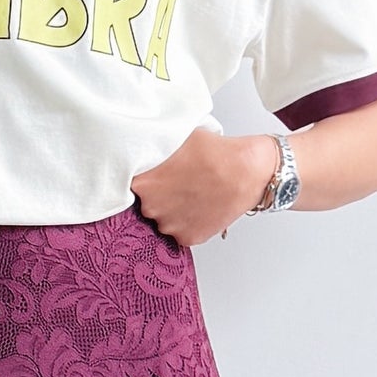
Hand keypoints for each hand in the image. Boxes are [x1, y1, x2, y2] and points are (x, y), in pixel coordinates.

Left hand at [130, 129, 277, 245]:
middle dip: (160, 194)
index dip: (144, 178)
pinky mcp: (188, 238)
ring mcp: (170, 226)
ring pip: (165, 218)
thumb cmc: (216, 153)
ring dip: (175, 209)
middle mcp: (151, 208)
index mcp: (143, 183)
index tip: (156, 175)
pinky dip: (190, 221)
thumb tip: (146, 145)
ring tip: (194, 193)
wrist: (246, 171)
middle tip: (179, 182)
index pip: (130, 184)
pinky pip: (182, 231)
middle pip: (147, 203)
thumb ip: (155, 148)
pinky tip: (201, 205)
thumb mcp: (177, 138)